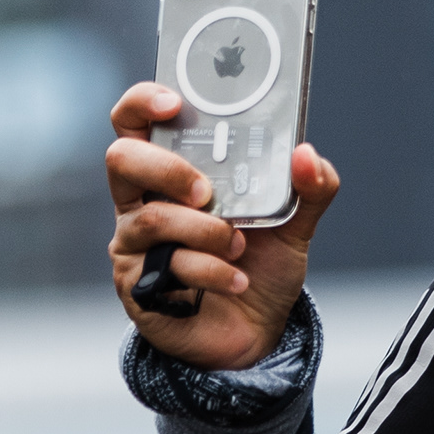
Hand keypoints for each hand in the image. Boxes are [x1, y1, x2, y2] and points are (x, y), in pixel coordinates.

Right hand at [106, 83, 337, 367]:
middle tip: (208, 191)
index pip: (135, 121)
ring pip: (151, 220)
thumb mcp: (295, 222)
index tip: (175, 103)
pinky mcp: (138, 287)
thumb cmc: (261, 266)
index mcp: (171, 170)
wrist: (256, 332)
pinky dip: (212, 272)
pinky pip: (167, 268)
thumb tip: (306, 155)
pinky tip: (236, 281)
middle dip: (168, 169)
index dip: (143, 101)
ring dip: (206, 232)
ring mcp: (135, 245)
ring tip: (239, 245)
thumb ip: (310, 187)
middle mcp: (143, 201)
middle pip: (122, 159)